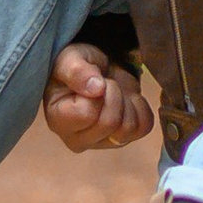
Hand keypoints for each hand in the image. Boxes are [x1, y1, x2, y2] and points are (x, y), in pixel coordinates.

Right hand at [41, 43, 155, 153]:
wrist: (96, 71)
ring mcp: (102, 143)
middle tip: (106, 83)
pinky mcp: (123, 140)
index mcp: (58, 121)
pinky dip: (140, 108)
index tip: (94, 79)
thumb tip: (96, 89)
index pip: (86, 114)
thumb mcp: (70, 59)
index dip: (98, 92)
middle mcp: (77, 139)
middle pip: (110, 123)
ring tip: (114, 90)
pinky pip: (144, 127)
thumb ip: (76, 71)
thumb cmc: (76, 66)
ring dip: (127, 102)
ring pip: (128, 128)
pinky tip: (126, 99)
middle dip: (114, 94)